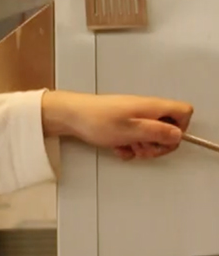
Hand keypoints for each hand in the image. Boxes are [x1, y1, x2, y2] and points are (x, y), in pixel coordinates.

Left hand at [41, 90, 192, 159]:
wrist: (70, 115)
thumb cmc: (95, 119)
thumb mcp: (132, 130)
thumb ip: (158, 133)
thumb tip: (177, 136)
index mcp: (153, 106)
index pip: (184, 113)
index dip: (180, 130)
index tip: (164, 142)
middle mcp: (146, 109)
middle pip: (168, 127)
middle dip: (158, 143)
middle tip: (143, 148)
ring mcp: (134, 115)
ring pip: (150, 134)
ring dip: (142, 146)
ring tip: (128, 147)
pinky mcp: (122, 122)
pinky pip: (134, 136)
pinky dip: (129, 145)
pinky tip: (118, 147)